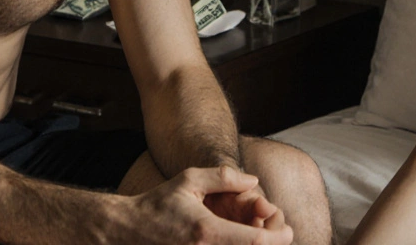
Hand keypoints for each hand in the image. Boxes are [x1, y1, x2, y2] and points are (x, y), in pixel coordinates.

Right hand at [124, 165, 293, 244]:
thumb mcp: (189, 181)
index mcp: (207, 232)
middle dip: (270, 243)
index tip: (288, 230)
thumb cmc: (157, 205)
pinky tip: (239, 240)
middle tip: (276, 232)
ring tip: (256, 234)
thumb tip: (254, 181)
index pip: (256, 242)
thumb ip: (224, 177)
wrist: (126, 232)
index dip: (279, 237)